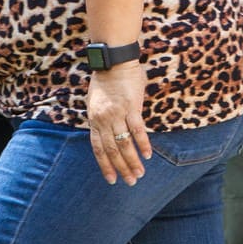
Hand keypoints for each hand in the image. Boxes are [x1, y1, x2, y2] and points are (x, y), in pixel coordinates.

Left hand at [86, 62, 151, 184]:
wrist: (113, 61)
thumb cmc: (105, 79)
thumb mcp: (95, 102)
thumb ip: (101, 118)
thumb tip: (108, 132)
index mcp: (94, 120)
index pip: (98, 148)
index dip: (105, 165)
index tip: (112, 179)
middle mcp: (103, 120)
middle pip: (112, 150)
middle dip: (121, 168)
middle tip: (130, 182)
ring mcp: (117, 114)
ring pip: (124, 144)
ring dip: (132, 161)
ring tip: (139, 174)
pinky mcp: (131, 107)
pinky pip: (137, 130)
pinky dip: (143, 144)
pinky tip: (148, 155)